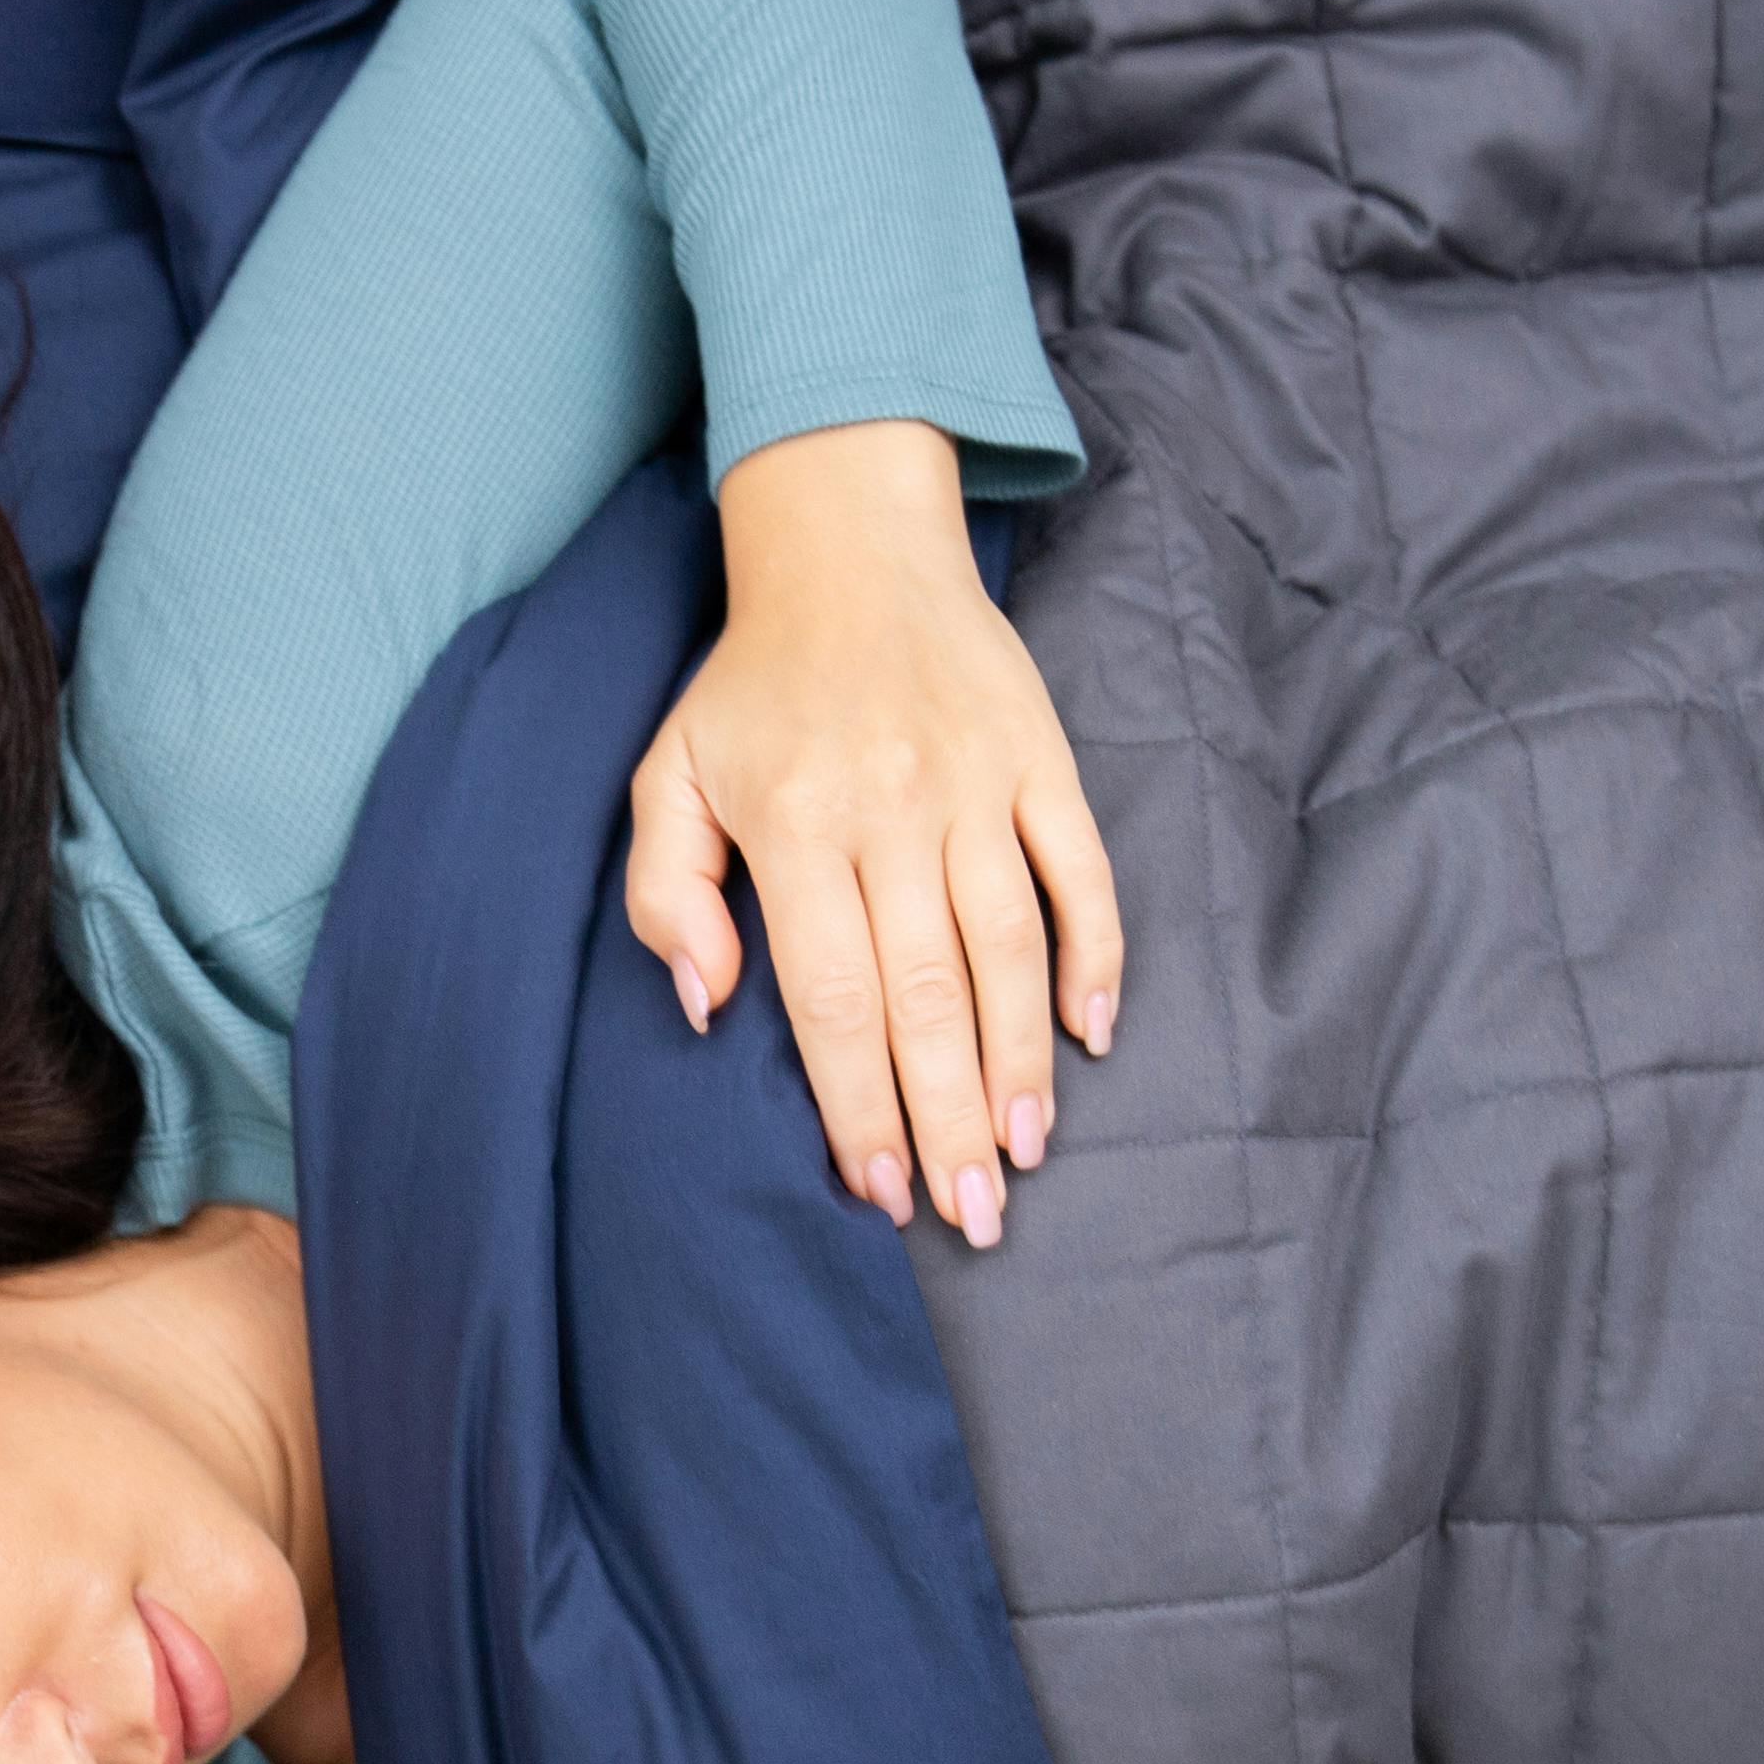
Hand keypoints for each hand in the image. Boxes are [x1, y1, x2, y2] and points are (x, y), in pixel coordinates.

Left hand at [623, 417, 1125, 1250]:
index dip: (858, 1107)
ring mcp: (977, 784)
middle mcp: (892, 810)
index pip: (832, 1001)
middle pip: (927, 997)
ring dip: (1022, 1060)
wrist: (852, 550)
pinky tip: (1092, 1033)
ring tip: (1026, 1148)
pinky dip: (1094, 953)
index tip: (879, 1190)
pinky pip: (1081, 871)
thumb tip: (709, 1004)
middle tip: (972, 1213)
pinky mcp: (1042, 758)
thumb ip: (669, 894)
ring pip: (1009, 948)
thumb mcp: (669, 776)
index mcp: (795, 827)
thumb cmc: (753, 687)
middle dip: (949, 1117)